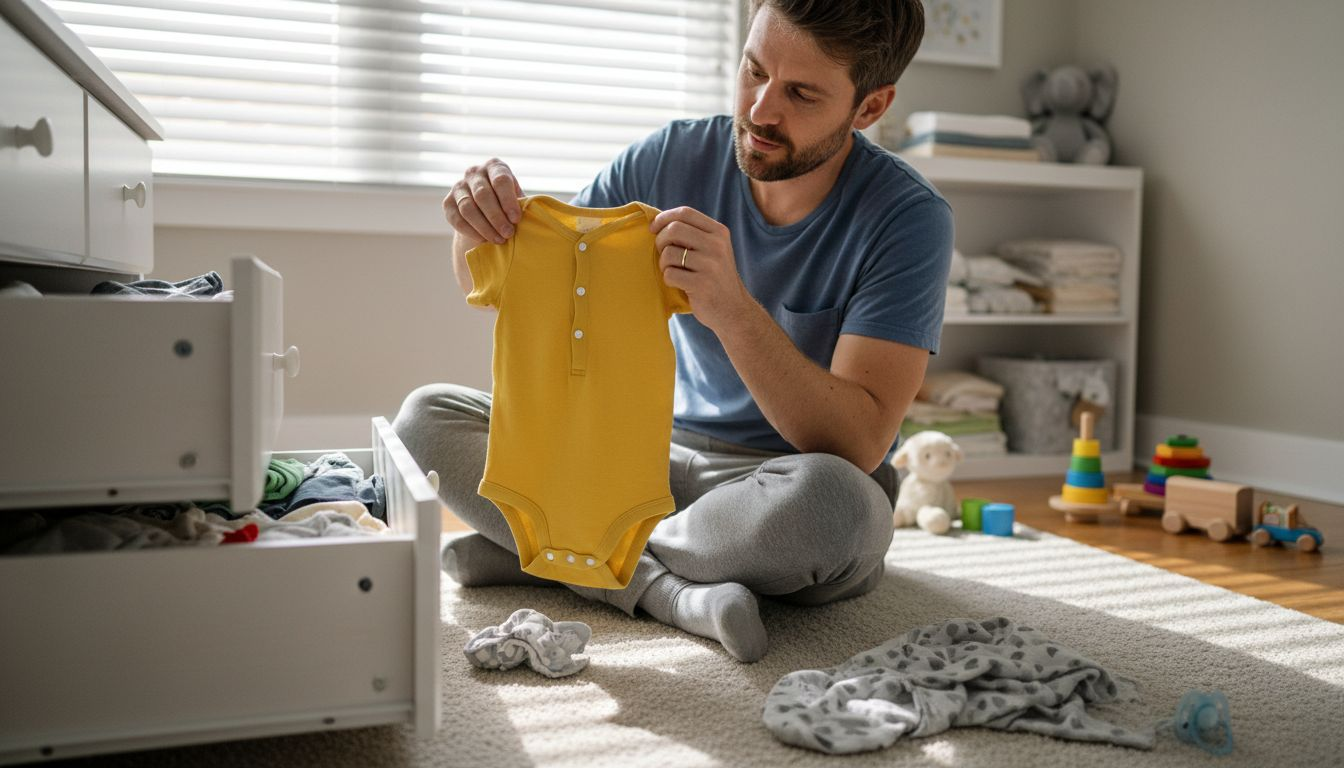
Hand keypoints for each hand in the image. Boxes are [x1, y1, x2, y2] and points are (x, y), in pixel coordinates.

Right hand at [443, 158, 523, 247]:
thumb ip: (522, 204)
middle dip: (497, 217)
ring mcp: (458, 186)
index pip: (500, 180)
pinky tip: (483, 240)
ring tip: (498, 240)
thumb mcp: (518, 199)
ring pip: (468, 208)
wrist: (485, 212)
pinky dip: (471, 231)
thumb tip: (532, 215)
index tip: (516, 219)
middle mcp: (474, 172)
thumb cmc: (509, 204)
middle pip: (483, 195)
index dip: (508, 201)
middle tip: (508, 233)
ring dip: (484, 227)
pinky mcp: (447, 202)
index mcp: (495, 166)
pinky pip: (457, 219)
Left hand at [651, 207, 753, 332]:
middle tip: (662, 253)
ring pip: (669, 253)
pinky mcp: (701, 285)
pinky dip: (668, 279)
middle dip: (660, 240)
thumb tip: (658, 222)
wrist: (734, 310)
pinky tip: (678, 284)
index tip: (653, 228)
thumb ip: (693, 235)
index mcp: (719, 232)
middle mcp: (717, 245)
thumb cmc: (715, 278)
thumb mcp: (713, 250)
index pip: (685, 213)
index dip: (664, 217)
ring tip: (673, 272)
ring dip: (663, 264)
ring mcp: (710, 265)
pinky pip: (670, 274)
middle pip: (674, 229)